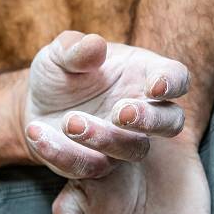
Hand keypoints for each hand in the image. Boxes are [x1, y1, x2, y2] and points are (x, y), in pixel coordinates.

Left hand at [21, 30, 190, 177]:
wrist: (36, 102)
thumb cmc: (61, 72)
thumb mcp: (60, 54)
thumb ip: (75, 49)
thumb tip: (94, 47)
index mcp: (145, 75)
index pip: (176, 78)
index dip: (172, 82)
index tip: (155, 86)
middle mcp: (143, 112)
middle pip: (170, 122)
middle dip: (149, 119)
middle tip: (119, 113)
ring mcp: (124, 141)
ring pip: (133, 149)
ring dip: (104, 139)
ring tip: (70, 122)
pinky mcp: (98, 164)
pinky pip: (89, 166)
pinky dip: (63, 153)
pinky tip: (37, 133)